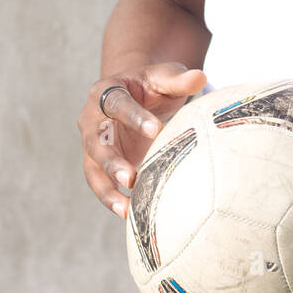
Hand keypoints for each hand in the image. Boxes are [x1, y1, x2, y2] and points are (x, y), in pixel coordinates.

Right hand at [78, 62, 206, 216]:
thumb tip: (200, 77)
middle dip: (111, 160)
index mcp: (106, 90)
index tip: (156, 130)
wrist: (136, 95)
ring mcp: (93, 144)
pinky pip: (100, 184)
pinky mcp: (98, 165)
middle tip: (131, 177)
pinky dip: (112, 199)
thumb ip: (180, 79)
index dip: (134, 117)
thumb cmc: (152, 86)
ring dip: (107, 189)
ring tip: (126, 208)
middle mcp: (92, 118)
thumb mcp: (165, 77)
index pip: (116, 103)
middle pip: (96, 141)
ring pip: (93, 168)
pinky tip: (130, 215)